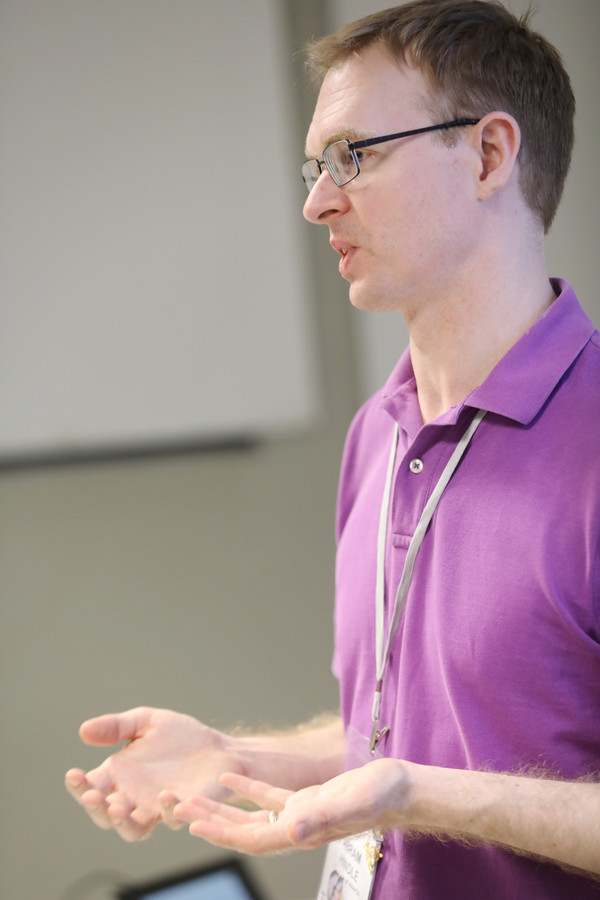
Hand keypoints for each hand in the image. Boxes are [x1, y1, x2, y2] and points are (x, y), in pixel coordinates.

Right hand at [65, 707, 243, 841]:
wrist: (217, 746)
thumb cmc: (179, 736)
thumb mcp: (146, 722)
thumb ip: (117, 727)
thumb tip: (83, 730)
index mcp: (119, 776)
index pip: (90, 787)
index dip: (78, 786)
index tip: (72, 774)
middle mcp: (134, 797)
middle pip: (106, 816)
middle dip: (96, 809)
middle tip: (93, 796)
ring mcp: (158, 808)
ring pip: (133, 830)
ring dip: (124, 822)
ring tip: (119, 807)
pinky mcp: (185, 811)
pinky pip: (173, 818)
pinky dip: (168, 811)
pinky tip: (166, 796)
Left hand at [173, 757, 410, 853]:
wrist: (402, 789)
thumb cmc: (382, 797)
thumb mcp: (351, 803)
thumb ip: (321, 818)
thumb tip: (289, 830)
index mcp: (301, 833)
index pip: (252, 839)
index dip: (221, 834)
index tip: (193, 826)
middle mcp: (296, 828)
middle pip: (244, 830)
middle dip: (212, 821)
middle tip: (180, 808)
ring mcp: (301, 814)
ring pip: (252, 815)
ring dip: (224, 807)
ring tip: (196, 797)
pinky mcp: (308, 799)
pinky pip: (270, 796)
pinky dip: (249, 788)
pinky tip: (232, 777)